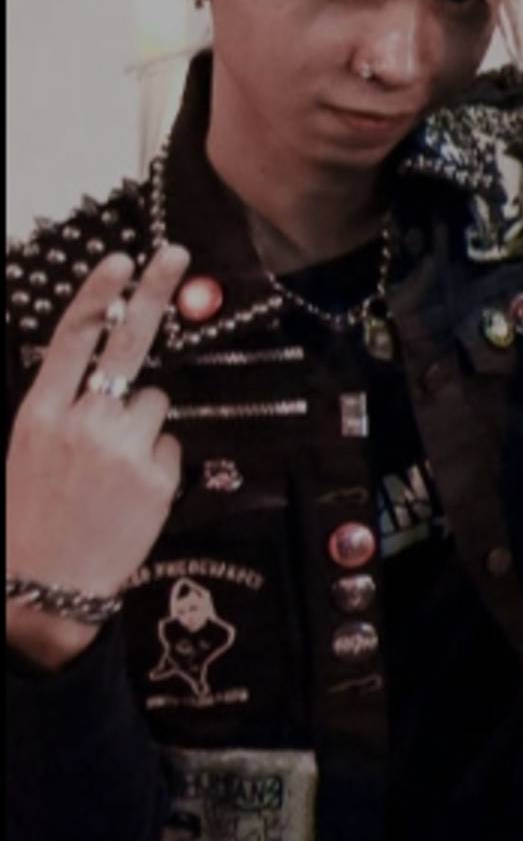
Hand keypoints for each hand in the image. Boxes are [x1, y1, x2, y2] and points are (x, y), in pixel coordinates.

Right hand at [6, 247, 190, 668]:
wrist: (41, 587)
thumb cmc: (32, 516)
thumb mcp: (29, 451)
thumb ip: (65, 409)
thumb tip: (109, 378)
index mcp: (39, 413)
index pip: (73, 337)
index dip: (99, 293)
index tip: (121, 258)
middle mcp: (82, 420)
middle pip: (128, 342)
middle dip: (152, 292)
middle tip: (176, 254)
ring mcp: (123, 445)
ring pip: (157, 404)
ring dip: (145, 426)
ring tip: (113, 470)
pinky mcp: (158, 473)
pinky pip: (171, 446)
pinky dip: (158, 462)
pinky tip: (130, 493)